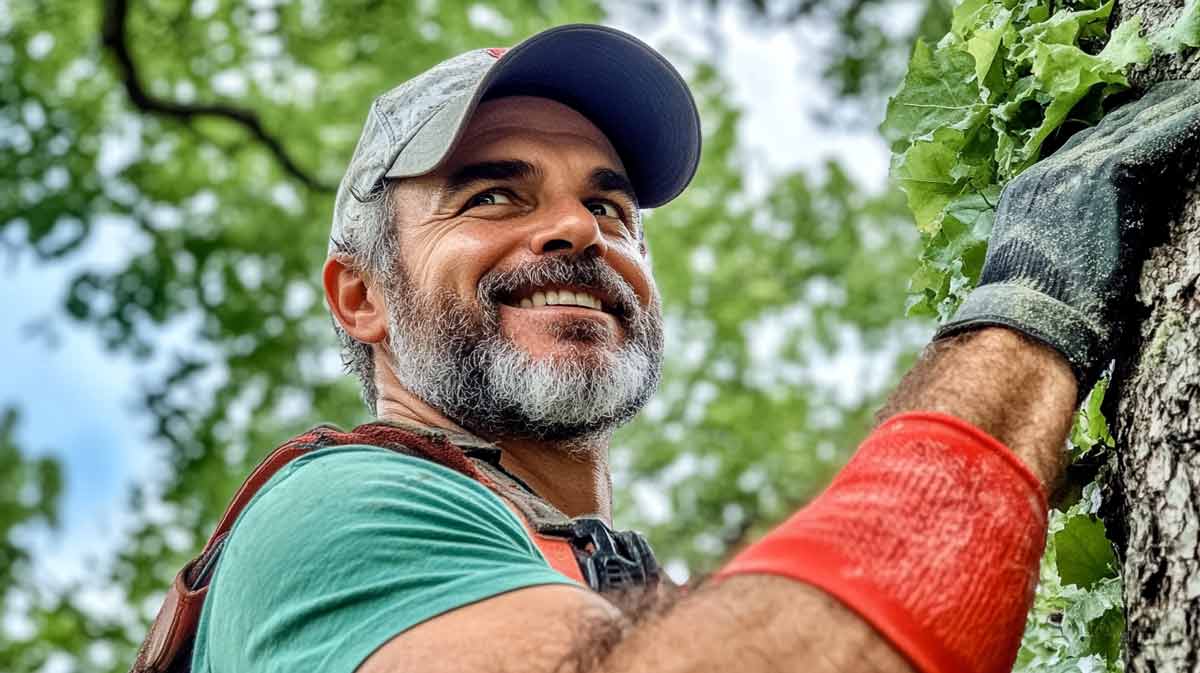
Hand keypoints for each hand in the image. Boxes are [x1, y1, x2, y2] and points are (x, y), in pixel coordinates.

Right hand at [937, 79, 1199, 389]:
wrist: (1027, 324)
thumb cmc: (1033, 320)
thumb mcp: (1038, 274)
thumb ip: (1058, 247)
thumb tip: (1078, 263)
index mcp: (1028, 194)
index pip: (1080, 151)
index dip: (1115, 136)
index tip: (1141, 126)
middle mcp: (1049, 172)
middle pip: (1108, 129)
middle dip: (1145, 114)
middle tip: (1180, 99)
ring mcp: (1075, 170)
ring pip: (1136, 125)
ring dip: (1173, 111)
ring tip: (1198, 100)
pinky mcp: (1107, 174)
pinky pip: (1159, 135)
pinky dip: (1186, 122)